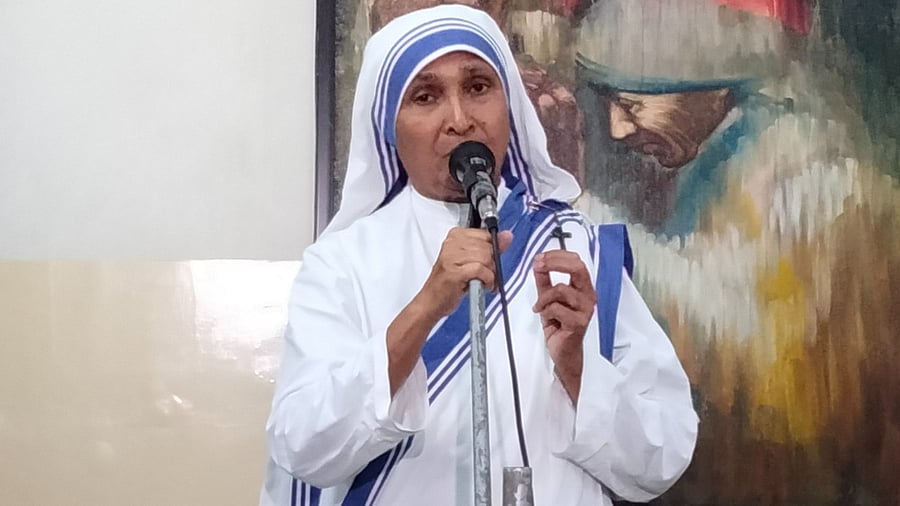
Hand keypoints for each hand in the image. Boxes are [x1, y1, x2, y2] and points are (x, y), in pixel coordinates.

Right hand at [417, 227, 513, 318]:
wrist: (431, 301)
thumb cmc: (449, 282)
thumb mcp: (471, 261)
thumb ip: (490, 247)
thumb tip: (506, 236)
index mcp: (455, 236)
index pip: (485, 234)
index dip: (491, 251)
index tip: (486, 262)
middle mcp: (452, 243)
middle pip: (487, 247)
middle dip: (491, 264)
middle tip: (484, 275)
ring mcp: (451, 257)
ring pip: (485, 258)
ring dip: (490, 274)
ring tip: (482, 281)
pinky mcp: (454, 272)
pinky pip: (481, 270)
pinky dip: (486, 280)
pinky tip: (482, 285)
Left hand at [532, 250, 595, 401]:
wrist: (563, 352)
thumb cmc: (560, 326)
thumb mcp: (549, 298)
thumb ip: (544, 280)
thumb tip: (538, 263)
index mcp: (583, 288)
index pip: (576, 262)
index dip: (557, 256)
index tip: (540, 257)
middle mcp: (588, 296)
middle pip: (577, 268)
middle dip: (554, 263)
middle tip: (538, 265)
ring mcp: (585, 310)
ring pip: (560, 289)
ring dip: (544, 297)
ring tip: (540, 307)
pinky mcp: (578, 323)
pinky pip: (556, 308)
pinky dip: (546, 311)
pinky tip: (546, 318)